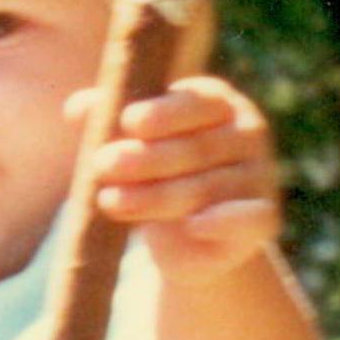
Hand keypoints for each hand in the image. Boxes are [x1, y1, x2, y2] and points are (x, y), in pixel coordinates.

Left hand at [80, 75, 281, 283]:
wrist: (187, 237)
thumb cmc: (154, 173)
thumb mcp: (129, 144)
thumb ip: (106, 120)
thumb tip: (75, 108)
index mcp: (217, 103)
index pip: (194, 102)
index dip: (162, 113)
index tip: (127, 122)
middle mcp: (246, 133)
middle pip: (195, 148)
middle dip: (145, 158)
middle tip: (102, 164)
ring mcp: (259, 175)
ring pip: (207, 187)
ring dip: (156, 196)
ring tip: (108, 201)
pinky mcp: (264, 218)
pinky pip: (249, 219)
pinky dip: (222, 221)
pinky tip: (192, 226)